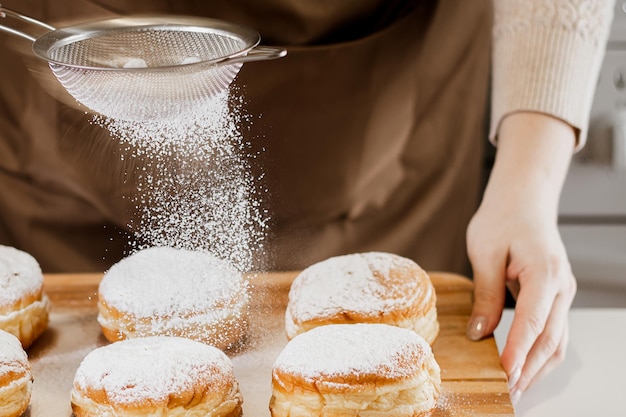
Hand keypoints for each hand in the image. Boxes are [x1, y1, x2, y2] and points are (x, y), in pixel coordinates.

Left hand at [465, 113, 576, 403]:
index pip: (533, 323)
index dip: (517, 353)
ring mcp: (563, 292)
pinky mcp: (556, 295)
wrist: (523, 199)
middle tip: (508, 393)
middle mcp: (562, 286)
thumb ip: (485, 294)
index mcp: (545, 273)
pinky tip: (523, 365)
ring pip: (557, 340)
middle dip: (529, 370)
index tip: (504, 376)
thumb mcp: (485, 253)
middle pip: (550, 340)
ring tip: (515, 388)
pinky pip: (553, 331)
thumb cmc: (503, 218)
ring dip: (537, 367)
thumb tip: (479, 333)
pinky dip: (540, 352)